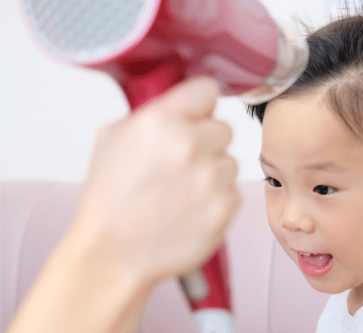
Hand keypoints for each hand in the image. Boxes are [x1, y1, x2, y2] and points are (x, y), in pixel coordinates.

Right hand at [72, 76, 239, 281]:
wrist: (113, 253)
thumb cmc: (110, 200)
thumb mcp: (112, 139)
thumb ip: (153, 114)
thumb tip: (188, 106)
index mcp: (159, 122)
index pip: (207, 90)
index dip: (201, 106)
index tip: (198, 118)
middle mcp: (188, 145)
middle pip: (224, 129)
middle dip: (207, 144)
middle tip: (183, 165)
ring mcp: (209, 178)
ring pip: (230, 162)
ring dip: (213, 174)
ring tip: (183, 193)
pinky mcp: (224, 207)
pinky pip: (233, 192)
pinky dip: (217, 200)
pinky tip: (191, 211)